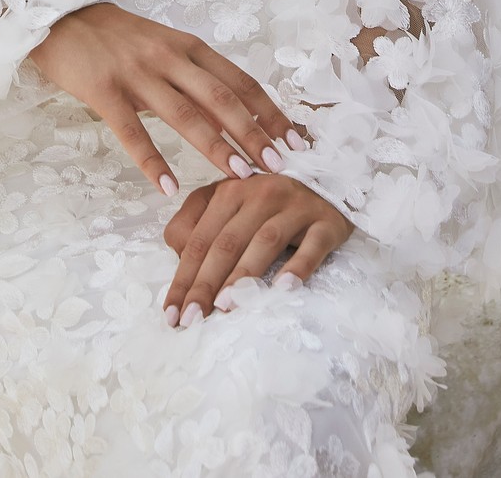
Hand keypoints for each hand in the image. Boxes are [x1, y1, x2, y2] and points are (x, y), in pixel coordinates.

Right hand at [29, 2, 305, 196]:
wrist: (60, 16)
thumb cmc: (115, 37)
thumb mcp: (161, 47)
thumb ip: (191, 78)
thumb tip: (230, 117)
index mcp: (187, 46)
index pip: (238, 80)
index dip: (268, 110)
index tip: (294, 138)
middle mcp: (168, 56)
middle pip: (220, 97)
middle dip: (253, 132)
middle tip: (279, 164)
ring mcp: (137, 73)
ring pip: (185, 114)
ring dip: (216, 146)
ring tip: (240, 176)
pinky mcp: (105, 90)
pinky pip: (132, 131)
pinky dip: (152, 160)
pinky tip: (167, 187)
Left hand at [163, 174, 351, 325]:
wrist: (329, 181)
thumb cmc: (268, 204)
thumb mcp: (228, 204)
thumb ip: (196, 223)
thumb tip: (178, 256)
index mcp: (231, 190)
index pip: (200, 239)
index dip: (183, 277)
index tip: (170, 314)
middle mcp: (261, 193)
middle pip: (227, 242)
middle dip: (205, 284)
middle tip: (191, 319)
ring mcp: (296, 205)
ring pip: (265, 241)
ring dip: (243, 275)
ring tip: (225, 307)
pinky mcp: (326, 221)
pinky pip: (312, 246)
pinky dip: (298, 267)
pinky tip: (284, 289)